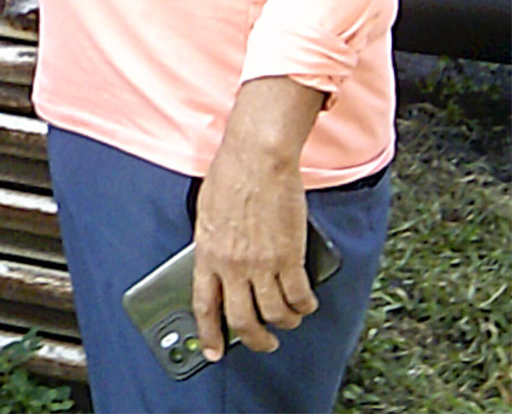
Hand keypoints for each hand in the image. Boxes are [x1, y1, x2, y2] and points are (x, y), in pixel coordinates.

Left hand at [191, 129, 319, 359]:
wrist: (257, 158)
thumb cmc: (231, 176)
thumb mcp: (208, 214)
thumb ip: (213, 244)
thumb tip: (219, 266)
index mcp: (207, 253)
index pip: (204, 304)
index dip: (208, 333)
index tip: (213, 352)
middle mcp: (232, 264)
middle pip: (243, 320)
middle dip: (256, 340)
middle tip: (266, 343)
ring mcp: (261, 263)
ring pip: (275, 314)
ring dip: (285, 322)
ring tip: (290, 318)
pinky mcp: (289, 257)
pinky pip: (299, 297)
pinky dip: (305, 306)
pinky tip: (307, 302)